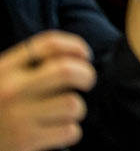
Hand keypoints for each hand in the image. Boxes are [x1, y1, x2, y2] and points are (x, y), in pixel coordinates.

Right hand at [0, 31, 95, 150]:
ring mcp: (18, 116)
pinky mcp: (25, 140)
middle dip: (86, 75)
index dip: (76, 46)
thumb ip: (27, 65)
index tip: (84, 56)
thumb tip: (76, 58)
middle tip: (86, 82)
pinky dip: (70, 131)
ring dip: (76, 109)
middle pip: (66, 71)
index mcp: (5, 68)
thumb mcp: (2, 78)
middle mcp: (11, 89)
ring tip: (64, 113)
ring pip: (72, 104)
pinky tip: (58, 131)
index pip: (50, 44)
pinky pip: (69, 131)